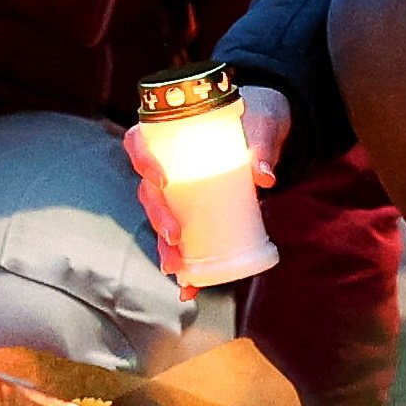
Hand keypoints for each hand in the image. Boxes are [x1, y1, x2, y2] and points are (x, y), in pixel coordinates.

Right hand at [123, 84, 290, 296]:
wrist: (268, 128)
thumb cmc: (256, 118)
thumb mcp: (261, 125)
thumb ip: (262, 146)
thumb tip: (265, 176)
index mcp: (171, 133)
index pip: (137, 142)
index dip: (141, 160)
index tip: (161, 178)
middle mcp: (167, 164)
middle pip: (148, 190)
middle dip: (157, 216)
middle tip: (174, 234)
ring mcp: (179, 191)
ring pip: (159, 219)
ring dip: (163, 245)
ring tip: (176, 267)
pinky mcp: (196, 211)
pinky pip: (184, 239)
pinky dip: (187, 265)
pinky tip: (188, 287)